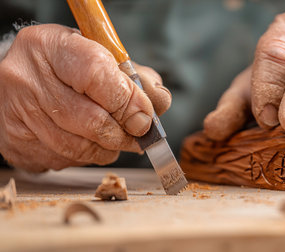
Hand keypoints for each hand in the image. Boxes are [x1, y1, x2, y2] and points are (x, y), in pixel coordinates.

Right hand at [0, 24, 170, 171]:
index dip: (128, 101)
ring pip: (78, 148)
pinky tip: (88, 142)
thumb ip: (136, 78)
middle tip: (139, 136)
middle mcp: (27, 78)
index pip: (96, 74)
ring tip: (116, 139)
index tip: (146, 118)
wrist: (22, 78)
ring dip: (108, 149)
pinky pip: (64, 160)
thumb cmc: (70, 66)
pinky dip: (86, 157)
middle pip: (90, 119)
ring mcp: (18, 113)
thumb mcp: (103, 57)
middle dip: (124, 134)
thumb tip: (160, 103)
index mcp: (52, 46)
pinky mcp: (16, 143)